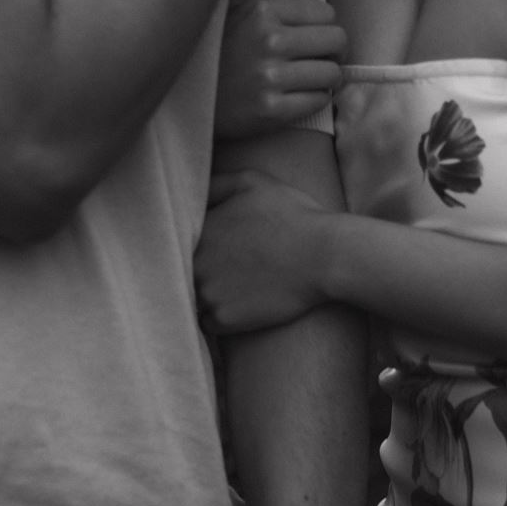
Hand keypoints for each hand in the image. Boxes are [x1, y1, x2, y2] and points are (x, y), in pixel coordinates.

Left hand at [196, 168, 334, 332]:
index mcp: (199, 230)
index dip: (198, 247)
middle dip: (199, 272)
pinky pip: (207, 324)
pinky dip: (218, 320)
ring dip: (207, 297)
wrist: (325, 257)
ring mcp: (208, 292)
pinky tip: (236, 309)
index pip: (180, 243)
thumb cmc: (294, 216)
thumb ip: (215, 183)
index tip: (216, 250)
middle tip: (226, 272)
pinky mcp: (224, 318)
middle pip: (182, 272)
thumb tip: (192, 190)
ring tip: (232, 292)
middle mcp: (195, 262)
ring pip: (193, 299)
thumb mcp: (253, 181)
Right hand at [216, 0, 347, 140]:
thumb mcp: (246, 4)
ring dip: (326, 78)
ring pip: (332, 73)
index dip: (325, 27)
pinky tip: (297, 96)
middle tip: (318, 59)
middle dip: (333, 52)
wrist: (191, 95)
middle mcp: (268, 40)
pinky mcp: (270, 110)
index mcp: (264, 9)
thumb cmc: (223, 45)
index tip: (312, 38)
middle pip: (337, 41)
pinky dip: (314, 100)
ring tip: (307, 79)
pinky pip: (319, 101)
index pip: (328, 14)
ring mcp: (269, 77)